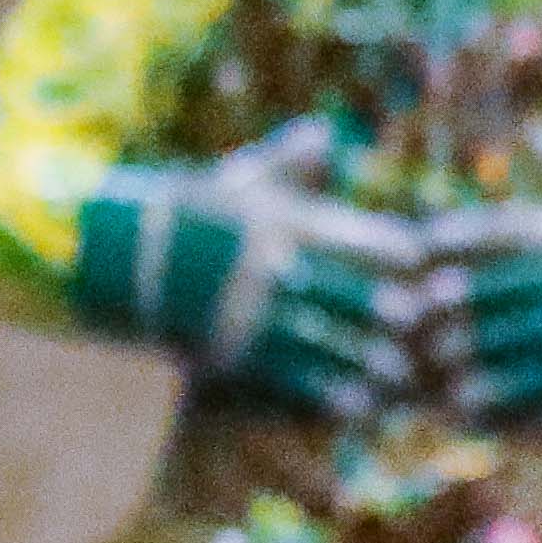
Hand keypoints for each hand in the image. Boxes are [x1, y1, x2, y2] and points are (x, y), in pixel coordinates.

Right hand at [70, 168, 408, 416]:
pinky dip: (326, 395)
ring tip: (397, 381)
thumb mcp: (236, 182)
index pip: (370, 243)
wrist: (115, 257)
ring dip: (368, 365)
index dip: (404, 259)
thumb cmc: (186, 216)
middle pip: (357, 297)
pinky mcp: (231, 352)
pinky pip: (289, 378)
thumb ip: (287, 164)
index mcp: (290, 225)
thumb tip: (323, 133)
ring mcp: (253, 314)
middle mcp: (277, 270)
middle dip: (395, 317)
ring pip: (329, 343)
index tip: (425, 271)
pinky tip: (355, 408)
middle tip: (427, 331)